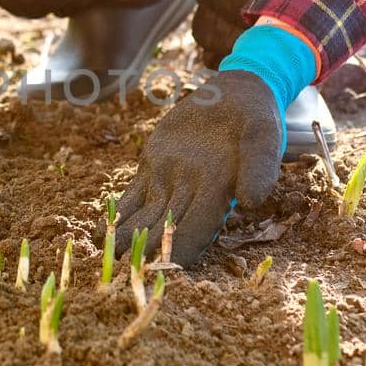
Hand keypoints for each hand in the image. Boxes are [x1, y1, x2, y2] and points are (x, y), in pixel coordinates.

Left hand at [112, 71, 284, 267]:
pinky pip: (133, 196)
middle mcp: (192, 194)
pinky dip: (118, 214)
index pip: (196, 230)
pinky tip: (101, 230)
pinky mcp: (153, 168)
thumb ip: (260, 165)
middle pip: (166, 230)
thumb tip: (253, 201)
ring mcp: (170, 182)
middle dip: (146, 250)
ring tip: (107, 254)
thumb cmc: (256, 117)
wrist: (235, 95)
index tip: (159, 268)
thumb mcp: (264, 135)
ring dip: (128, 237)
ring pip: (146, 217)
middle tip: (124, 271)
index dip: (179, 249)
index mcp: (218, 192)